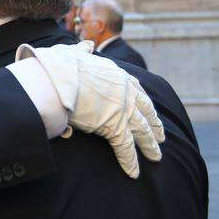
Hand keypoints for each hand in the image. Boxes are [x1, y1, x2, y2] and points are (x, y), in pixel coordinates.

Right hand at [16, 42, 163, 177]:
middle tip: (161, 136)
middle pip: (146, 112)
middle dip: (155, 125)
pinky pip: (125, 147)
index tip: (149, 110)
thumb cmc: (60, 67)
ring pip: (142, 131)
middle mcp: (125, 91)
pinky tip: (135, 172)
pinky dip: (130, 161)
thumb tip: (86, 46)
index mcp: (117, 75)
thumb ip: (83, 51)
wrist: (57, 80)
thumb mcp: (74, 53)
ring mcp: (122, 109)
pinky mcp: (114, 126)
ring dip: (150, 146)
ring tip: (156, 157)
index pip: (137, 90)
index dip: (144, 102)